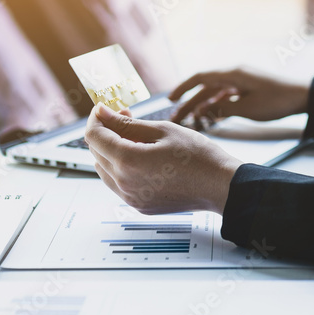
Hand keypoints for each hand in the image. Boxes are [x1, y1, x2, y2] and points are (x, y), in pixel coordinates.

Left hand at [85, 103, 242, 213]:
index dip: (96, 119)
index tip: (104, 109)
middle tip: (125, 116)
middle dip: (105, 132)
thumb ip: (127, 123)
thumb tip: (102, 113)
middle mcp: (124, 183)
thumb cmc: (197, 156)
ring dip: (112, 150)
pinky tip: (142, 156)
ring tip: (136, 137)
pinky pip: (118, 184)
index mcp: (128, 161)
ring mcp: (130, 198)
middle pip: (96, 152)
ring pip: (105, 169)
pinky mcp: (139, 205)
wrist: (220, 186)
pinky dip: (122, 167)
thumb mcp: (162, 130)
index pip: (94, 137)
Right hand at [169, 66, 309, 125]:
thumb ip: (224, 109)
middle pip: (205, 88)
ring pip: (215, 94)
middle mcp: (234, 75)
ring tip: (190, 121)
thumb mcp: (248, 108)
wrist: (303, 96)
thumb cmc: (278, 101)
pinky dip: (216, 107)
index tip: (170, 99)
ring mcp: (241, 82)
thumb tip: (205, 111)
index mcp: (233, 74)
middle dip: (189, 103)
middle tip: (175, 118)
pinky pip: (226, 97)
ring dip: (202, 107)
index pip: (200, 78)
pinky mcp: (248, 90)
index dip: (183, 88)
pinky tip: (209, 117)